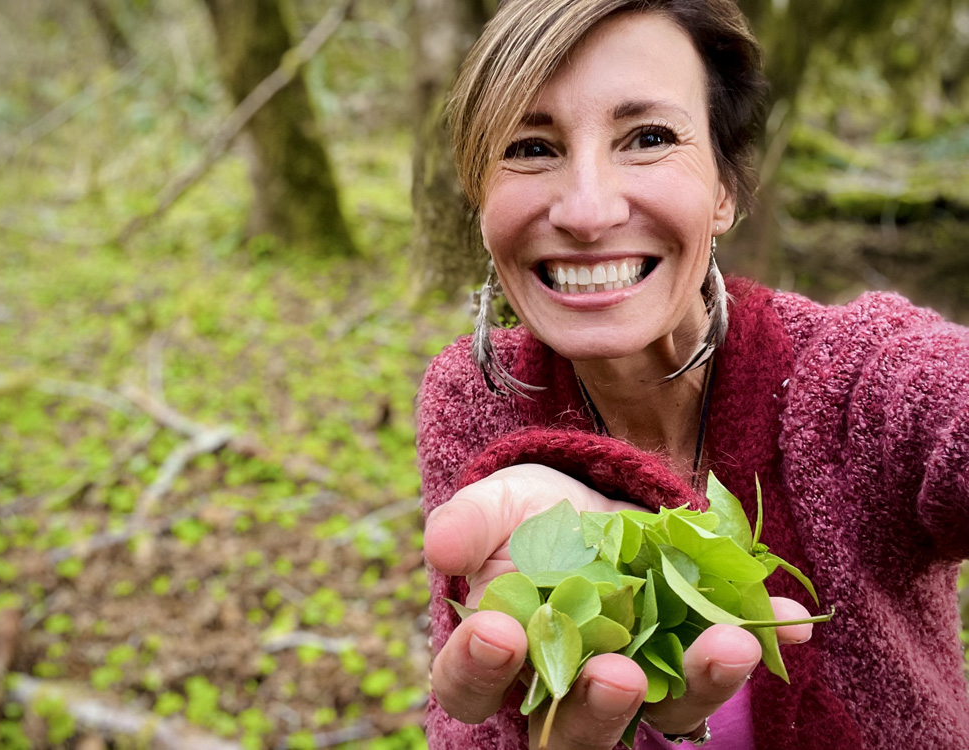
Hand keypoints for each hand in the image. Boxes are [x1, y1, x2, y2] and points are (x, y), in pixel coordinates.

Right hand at [423, 464, 813, 748]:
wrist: (588, 499)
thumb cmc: (525, 514)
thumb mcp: (493, 505)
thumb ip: (466, 525)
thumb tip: (441, 548)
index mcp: (498, 659)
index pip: (471, 687)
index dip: (480, 670)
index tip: (499, 633)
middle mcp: (566, 688)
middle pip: (572, 732)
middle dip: (596, 709)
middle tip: (617, 674)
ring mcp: (637, 678)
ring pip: (664, 714)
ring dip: (699, 688)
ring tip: (729, 647)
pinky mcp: (690, 653)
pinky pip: (727, 663)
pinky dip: (762, 643)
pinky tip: (787, 622)